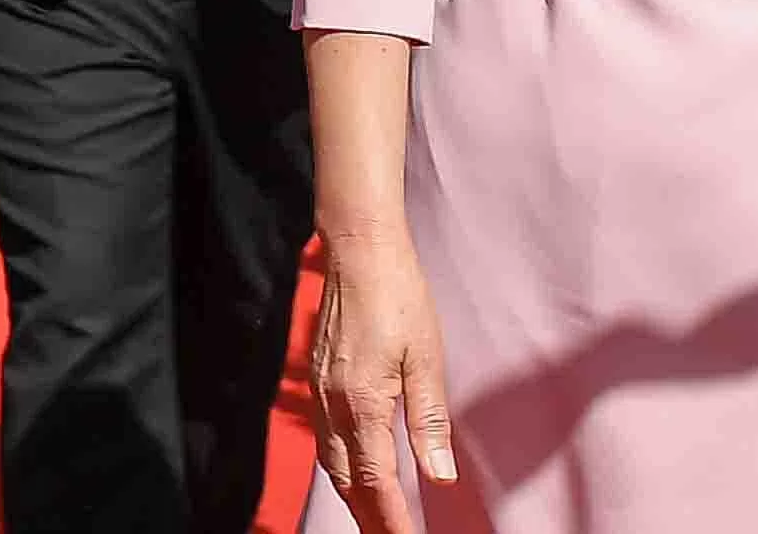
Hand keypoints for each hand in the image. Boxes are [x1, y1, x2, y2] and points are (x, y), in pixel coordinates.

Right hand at [307, 227, 455, 533]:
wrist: (359, 250)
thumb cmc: (399, 297)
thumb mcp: (426, 358)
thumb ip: (429, 421)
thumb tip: (440, 477)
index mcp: (363, 402)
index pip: (376, 481)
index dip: (392, 519)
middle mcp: (333, 404)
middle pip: (347, 481)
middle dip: (368, 518)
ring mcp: (320, 392)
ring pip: (331, 463)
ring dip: (352, 497)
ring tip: (374, 519)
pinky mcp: (317, 380)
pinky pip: (324, 440)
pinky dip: (339, 467)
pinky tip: (353, 471)